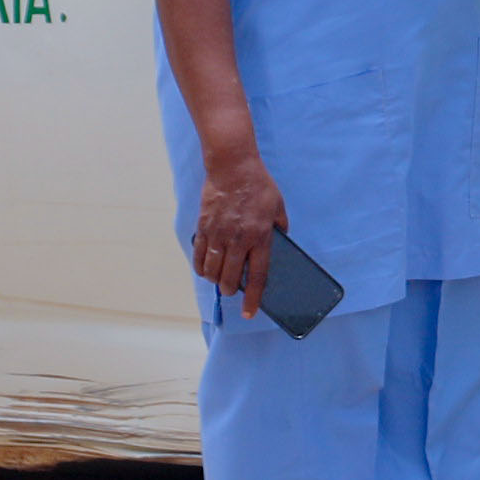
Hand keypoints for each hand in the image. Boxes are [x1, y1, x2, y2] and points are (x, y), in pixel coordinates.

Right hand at [192, 149, 288, 319]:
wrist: (233, 167)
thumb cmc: (258, 186)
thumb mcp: (278, 207)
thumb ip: (281, 227)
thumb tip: (281, 243)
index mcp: (260, 236)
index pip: (257, 276)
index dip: (252, 298)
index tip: (249, 312)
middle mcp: (238, 239)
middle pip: (230, 278)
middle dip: (230, 289)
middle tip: (232, 288)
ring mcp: (219, 234)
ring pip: (212, 270)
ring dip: (215, 280)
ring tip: (219, 278)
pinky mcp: (204, 227)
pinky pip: (198, 255)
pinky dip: (200, 267)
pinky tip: (204, 269)